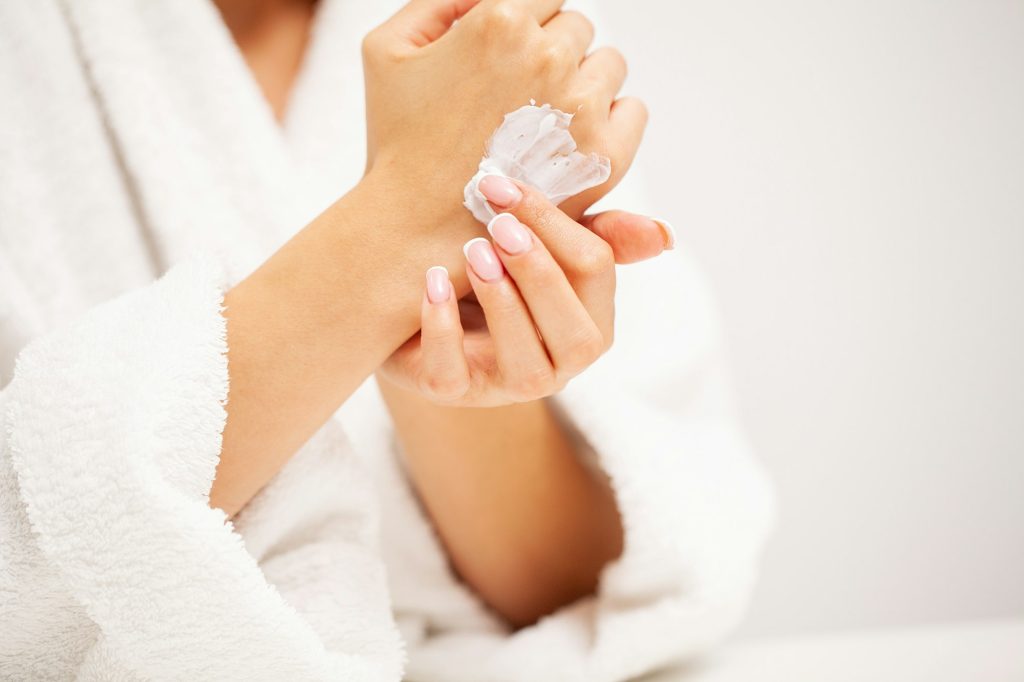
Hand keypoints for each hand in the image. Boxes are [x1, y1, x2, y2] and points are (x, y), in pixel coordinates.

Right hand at [361, 0, 647, 224]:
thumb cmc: (398, 141)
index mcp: (499, 23)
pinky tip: (571, 139)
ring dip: (581, 83)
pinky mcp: (603, 156)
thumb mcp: (388, 47)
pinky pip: (634, 111)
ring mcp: (581, 109)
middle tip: (514, 98)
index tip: (506, 59)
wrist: (415, 229)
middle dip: (549, 53)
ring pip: (608, 65)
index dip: (524, 26)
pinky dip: (612, 117)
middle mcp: (547, 59)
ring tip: (538, 122)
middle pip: (576, 28)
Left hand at [377, 177, 673, 405]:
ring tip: (472, 251)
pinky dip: (442, 326)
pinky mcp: (452, 392)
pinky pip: (452, 374)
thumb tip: (664, 235)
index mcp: (591, 322)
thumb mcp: (545, 248)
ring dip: (500, 301)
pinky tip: (433, 281)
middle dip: (538, 273)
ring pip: (523, 362)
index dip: (554, 225)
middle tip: (497, 225)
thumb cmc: (497, 273)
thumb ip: (599, 236)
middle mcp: (560, 365)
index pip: (595, 272)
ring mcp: (506, 386)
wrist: (420, 310)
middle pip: (573, 331)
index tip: (506, 185)